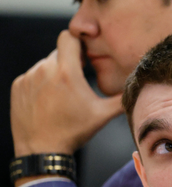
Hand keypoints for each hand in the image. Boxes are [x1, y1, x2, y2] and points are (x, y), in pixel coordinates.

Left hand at [10, 30, 122, 156]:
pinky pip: (33, 76)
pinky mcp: (18, 87)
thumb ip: (121, 98)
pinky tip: (49, 101)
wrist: (42, 151)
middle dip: (70, 62)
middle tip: (78, 80)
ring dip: (55, 73)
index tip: (84, 54)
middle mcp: (44, 70)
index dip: (78, 42)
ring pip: (46, 65)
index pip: (68, 36)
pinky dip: (41, 83)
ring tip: (63, 94)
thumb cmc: (73, 132)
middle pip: (59, 52)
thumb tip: (137, 88)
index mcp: (66, 72)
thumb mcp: (102, 115)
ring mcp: (28, 78)